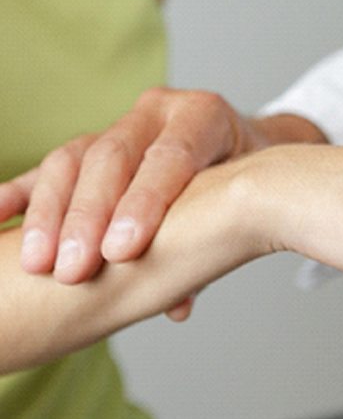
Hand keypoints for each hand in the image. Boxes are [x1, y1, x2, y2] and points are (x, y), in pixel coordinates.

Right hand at [0, 88, 251, 285]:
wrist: (240, 146)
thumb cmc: (244, 179)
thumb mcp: (244, 200)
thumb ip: (213, 243)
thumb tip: (178, 306)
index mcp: (202, 117)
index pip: (171, 156)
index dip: (145, 201)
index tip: (122, 251)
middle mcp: (158, 112)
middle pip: (113, 157)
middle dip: (89, 215)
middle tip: (72, 269)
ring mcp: (122, 123)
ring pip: (74, 158)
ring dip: (51, 212)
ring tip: (36, 261)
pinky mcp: (93, 141)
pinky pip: (51, 166)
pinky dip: (22, 190)